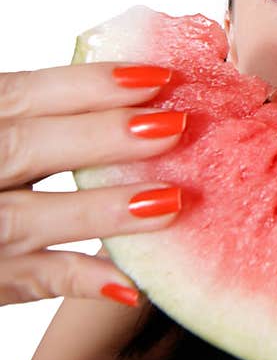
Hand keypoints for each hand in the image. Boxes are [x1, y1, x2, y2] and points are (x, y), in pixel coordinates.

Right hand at [0, 63, 186, 306]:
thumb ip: (30, 119)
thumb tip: (132, 93)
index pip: (21, 95)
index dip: (88, 85)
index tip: (157, 77)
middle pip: (24, 148)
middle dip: (100, 137)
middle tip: (174, 127)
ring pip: (25, 218)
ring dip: (99, 210)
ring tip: (169, 201)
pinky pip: (27, 282)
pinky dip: (78, 279)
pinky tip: (130, 281)